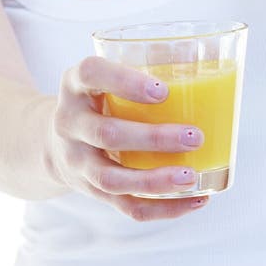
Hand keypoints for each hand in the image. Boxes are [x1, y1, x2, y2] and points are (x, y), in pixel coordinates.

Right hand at [49, 55, 208, 221]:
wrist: (55, 141)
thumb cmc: (99, 99)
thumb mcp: (105, 77)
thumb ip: (144, 67)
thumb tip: (210, 58)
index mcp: (75, 84)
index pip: (91, 73)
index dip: (124, 80)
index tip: (162, 90)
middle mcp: (69, 122)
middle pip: (106, 134)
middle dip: (153, 138)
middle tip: (194, 136)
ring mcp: (76, 161)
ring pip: (112, 178)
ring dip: (155, 180)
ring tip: (191, 177)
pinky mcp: (91, 190)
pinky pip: (125, 205)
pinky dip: (161, 207)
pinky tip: (193, 199)